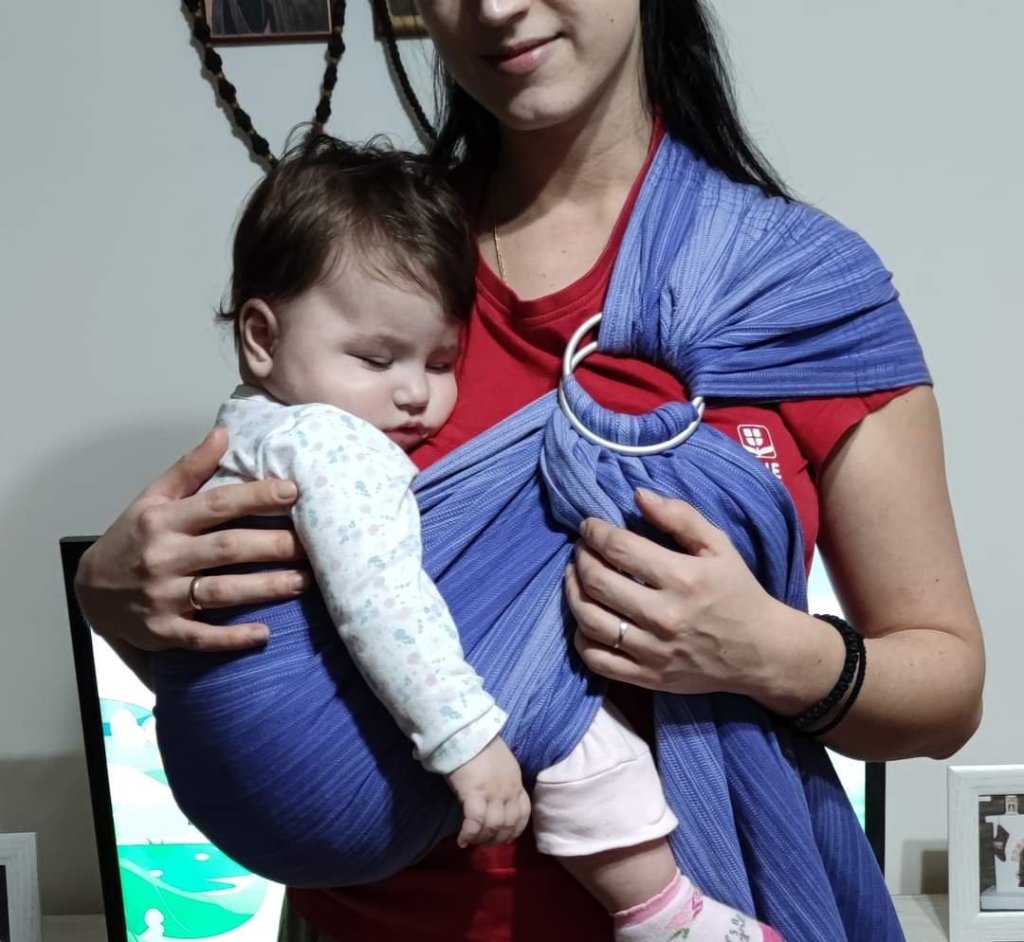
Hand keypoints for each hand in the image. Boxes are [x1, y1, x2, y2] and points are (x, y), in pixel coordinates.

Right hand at [75, 427, 311, 652]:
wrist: (90, 591)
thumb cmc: (133, 539)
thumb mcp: (152, 498)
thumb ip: (190, 468)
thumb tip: (223, 432)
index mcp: (164, 520)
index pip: (217, 504)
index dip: (256, 496)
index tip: (293, 491)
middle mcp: (164, 557)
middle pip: (227, 548)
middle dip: (273, 545)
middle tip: (314, 545)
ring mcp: (162, 597)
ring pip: (221, 592)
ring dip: (266, 588)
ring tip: (304, 581)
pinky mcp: (163, 631)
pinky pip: (201, 637)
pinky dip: (232, 638)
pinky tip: (264, 634)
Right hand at [445, 737, 530, 847]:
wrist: (467, 731)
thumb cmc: (479, 744)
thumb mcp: (500, 764)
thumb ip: (500, 782)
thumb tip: (492, 798)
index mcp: (516, 782)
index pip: (523, 813)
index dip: (515, 830)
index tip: (505, 837)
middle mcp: (508, 791)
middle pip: (509, 824)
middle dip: (498, 838)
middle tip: (485, 843)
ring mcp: (493, 793)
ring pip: (494, 827)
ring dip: (483, 839)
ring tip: (472, 841)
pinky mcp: (474, 794)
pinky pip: (475, 822)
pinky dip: (469, 834)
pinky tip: (462, 840)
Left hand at [565, 488, 795, 698]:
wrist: (761, 651)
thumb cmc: (737, 592)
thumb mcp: (719, 546)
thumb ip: (680, 517)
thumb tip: (638, 495)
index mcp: (682, 578)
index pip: (619, 549)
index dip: (595, 532)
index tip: (589, 525)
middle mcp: (664, 616)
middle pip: (598, 582)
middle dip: (581, 558)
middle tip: (582, 549)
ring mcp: (653, 651)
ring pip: (590, 621)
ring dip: (573, 594)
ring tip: (575, 577)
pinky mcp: (648, 677)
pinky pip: (597, 660)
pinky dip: (581, 638)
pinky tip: (584, 619)